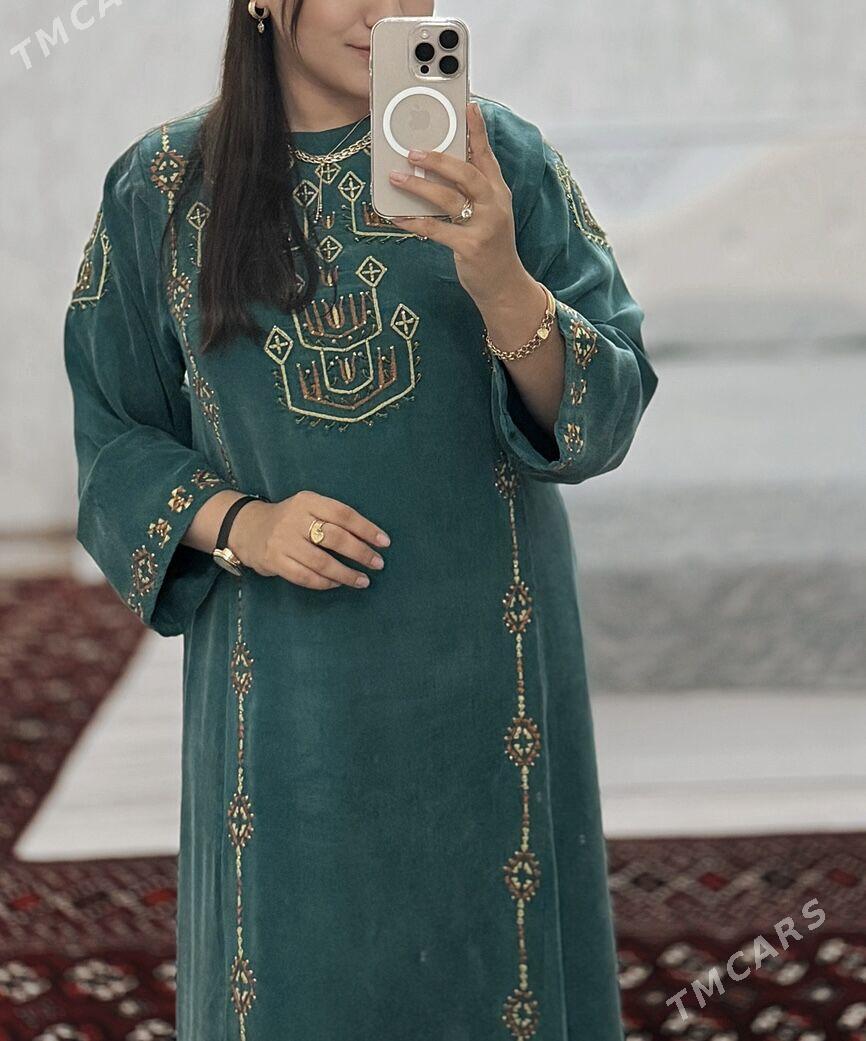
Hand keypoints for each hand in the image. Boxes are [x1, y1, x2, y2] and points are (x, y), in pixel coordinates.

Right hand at [230, 491, 390, 589]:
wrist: (246, 528)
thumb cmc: (290, 520)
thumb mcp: (308, 508)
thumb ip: (333, 518)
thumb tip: (370, 539)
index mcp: (308, 501)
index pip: (343, 514)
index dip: (366, 529)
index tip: (384, 543)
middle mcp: (294, 519)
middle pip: (335, 537)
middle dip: (360, 553)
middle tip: (377, 563)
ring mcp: (282, 541)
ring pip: (321, 561)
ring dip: (346, 574)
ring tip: (363, 580)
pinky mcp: (274, 561)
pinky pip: (305, 576)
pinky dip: (325, 582)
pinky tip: (338, 583)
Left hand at [387, 101, 529, 310]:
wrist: (504, 285)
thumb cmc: (490, 245)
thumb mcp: (488, 213)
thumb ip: (471, 190)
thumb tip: (437, 167)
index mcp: (498, 192)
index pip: (487, 155)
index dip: (477, 130)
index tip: (468, 105)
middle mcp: (494, 205)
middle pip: (466, 173)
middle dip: (439, 159)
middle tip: (413, 151)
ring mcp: (484, 226)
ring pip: (449, 198)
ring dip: (420, 186)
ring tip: (397, 178)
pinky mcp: (470, 247)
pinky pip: (436, 230)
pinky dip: (414, 222)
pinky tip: (397, 217)